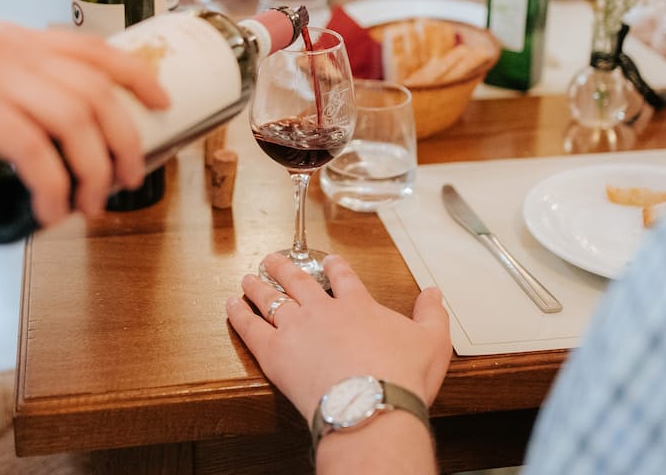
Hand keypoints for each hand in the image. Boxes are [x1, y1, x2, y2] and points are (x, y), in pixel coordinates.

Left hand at [226, 253, 451, 420]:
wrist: (370, 406)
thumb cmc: (400, 378)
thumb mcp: (433, 342)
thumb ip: (432, 313)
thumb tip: (434, 293)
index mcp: (358, 306)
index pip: (343, 278)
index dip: (334, 266)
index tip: (327, 260)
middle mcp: (323, 311)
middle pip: (298, 281)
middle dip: (284, 266)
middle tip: (273, 258)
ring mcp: (296, 328)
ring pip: (271, 298)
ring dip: (258, 285)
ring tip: (248, 277)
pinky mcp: (274, 352)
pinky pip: (251, 326)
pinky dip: (239, 314)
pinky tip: (232, 305)